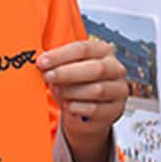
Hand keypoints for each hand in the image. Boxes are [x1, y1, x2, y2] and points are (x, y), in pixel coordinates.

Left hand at [38, 38, 127, 161]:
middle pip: (95, 68)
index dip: (61, 55)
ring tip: (58, 92)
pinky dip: (77, 107)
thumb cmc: (77, 85)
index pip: (84, 49)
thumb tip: (42, 63)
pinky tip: (69, 106)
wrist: (89, 113)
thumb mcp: (69, 70)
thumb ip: (59, 65)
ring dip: (72, 92)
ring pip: (97, 90)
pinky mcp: (116, 109)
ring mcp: (118, 90)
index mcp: (104, 52)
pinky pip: (95, 109)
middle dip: (67, 73)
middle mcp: (116, 69)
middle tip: (48, 77)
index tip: (42, 62)